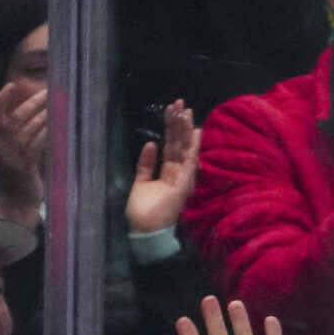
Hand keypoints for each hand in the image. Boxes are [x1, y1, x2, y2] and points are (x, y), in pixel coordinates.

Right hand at [0, 80, 47, 222]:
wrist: (16, 204)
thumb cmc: (16, 174)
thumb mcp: (8, 148)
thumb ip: (6, 126)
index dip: (2, 101)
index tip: (11, 85)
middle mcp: (1, 148)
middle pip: (14, 120)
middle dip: (30, 104)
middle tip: (46, 92)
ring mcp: (12, 158)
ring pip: (25, 132)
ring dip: (41, 117)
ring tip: (54, 106)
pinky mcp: (24, 169)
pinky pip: (34, 147)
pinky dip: (43, 135)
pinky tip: (53, 127)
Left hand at [125, 100, 198, 236]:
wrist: (147, 232)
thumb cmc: (144, 212)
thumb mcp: (141, 182)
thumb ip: (146, 164)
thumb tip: (150, 143)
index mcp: (169, 173)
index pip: (172, 146)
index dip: (171, 128)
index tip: (172, 110)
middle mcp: (178, 173)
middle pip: (180, 143)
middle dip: (180, 123)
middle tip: (181, 102)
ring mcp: (183, 178)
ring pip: (185, 148)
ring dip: (185, 129)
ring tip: (185, 109)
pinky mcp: (184, 183)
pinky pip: (188, 160)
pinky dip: (190, 145)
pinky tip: (192, 130)